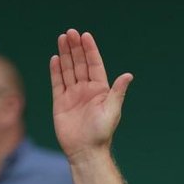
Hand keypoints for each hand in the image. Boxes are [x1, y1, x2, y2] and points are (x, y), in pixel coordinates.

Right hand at [51, 29, 133, 157]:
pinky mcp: (60, 102)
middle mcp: (86, 90)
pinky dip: (56, 71)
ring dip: (65, 55)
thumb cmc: (101, 133)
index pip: (94, 65)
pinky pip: (57, 83)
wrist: (85, 151)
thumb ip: (117, 92)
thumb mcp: (112, 111)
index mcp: (100, 90)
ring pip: (68, 70)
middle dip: (75, 48)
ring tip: (62, 38)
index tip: (85, 36)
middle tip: (70, 32)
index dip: (90, 50)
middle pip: (80, 64)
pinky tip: (55, 58)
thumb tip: (129, 75)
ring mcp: (73, 95)